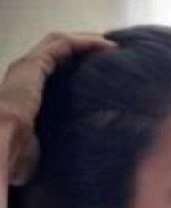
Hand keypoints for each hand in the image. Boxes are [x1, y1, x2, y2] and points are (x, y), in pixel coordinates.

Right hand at [0, 31, 116, 185]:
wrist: (1, 146)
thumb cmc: (20, 155)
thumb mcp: (49, 147)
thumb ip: (66, 141)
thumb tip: (98, 147)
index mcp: (27, 96)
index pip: (54, 74)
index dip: (78, 70)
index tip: (104, 73)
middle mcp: (24, 78)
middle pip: (58, 55)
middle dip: (85, 51)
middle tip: (112, 54)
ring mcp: (26, 69)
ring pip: (60, 44)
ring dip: (87, 42)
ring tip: (112, 46)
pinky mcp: (32, 65)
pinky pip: (62, 45)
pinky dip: (85, 42)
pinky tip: (106, 46)